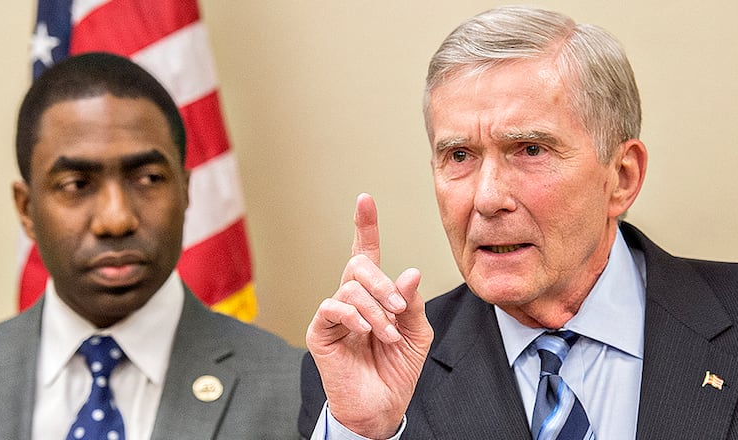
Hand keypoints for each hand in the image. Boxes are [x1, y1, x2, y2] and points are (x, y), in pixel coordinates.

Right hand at [306, 193, 433, 438]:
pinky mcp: (320, 332)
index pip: (366, 253)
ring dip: (375, 310)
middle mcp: (351, 299)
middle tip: (398, 307)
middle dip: (382, 283)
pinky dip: (354, 317)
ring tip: (388, 334)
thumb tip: (410, 273)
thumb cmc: (397, 369)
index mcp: (373, 296)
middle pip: (358, 265)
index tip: (365, 200)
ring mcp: (334, 315)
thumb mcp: (417, 333)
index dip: (365, 226)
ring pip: (350, 289)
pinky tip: (366, 332)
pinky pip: (332, 308)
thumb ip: (412, 303)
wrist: (382, 406)